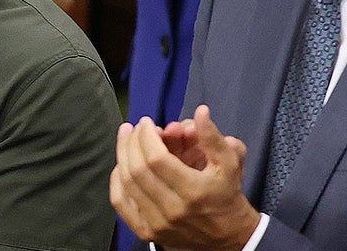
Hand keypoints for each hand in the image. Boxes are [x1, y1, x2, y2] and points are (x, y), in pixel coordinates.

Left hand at [110, 105, 258, 250]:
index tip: (147, 122)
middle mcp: (172, 209)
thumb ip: (213, 136)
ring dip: (122, 156)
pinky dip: (116, 181)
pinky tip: (121, 164)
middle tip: (134, 127)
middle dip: (131, 142)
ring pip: (127, 184)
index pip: (157, 159)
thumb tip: (200, 111)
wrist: (228, 236)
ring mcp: (157, 223)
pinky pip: (121, 203)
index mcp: (193, 191)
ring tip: (125, 138)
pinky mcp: (147, 232)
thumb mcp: (229, 163)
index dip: (146, 136)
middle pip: (138, 169)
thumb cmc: (226, 194)